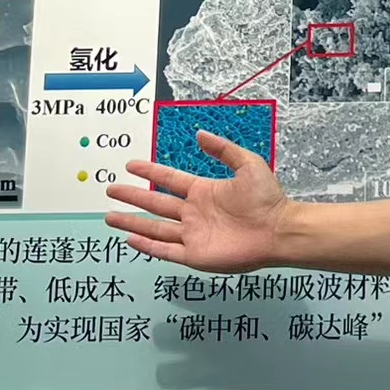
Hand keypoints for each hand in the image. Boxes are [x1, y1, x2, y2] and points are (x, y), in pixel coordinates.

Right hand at [105, 132, 287, 271]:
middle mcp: (194, 213)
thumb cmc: (266, 198)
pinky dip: (147, 245)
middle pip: (156, 203)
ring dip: (132, 222)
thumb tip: (200, 134)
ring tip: (110, 217)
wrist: (279, 230)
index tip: (131, 165)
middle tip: (111, 189)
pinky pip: (165, 250)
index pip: (170, 180)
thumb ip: (223, 149)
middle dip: (133, 197)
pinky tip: (130, 239)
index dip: (150, 172)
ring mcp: (193, 235)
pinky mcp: (195, 255)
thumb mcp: (247, 164)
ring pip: (155, 228)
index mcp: (204, 191)